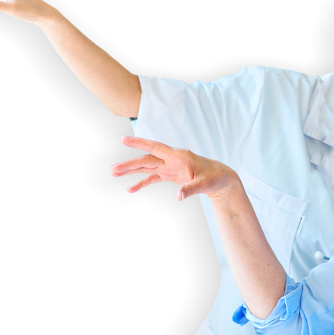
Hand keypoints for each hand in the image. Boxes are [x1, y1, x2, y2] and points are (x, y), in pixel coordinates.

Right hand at [110, 135, 236, 199]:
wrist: (221, 179)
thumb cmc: (214, 178)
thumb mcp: (205, 184)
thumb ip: (191, 189)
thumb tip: (178, 196)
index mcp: (178, 156)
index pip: (155, 147)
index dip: (139, 143)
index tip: (123, 138)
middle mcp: (171, 159)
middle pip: (146, 159)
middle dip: (129, 164)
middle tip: (112, 170)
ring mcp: (169, 167)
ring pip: (147, 167)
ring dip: (131, 171)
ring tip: (114, 173)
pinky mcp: (170, 174)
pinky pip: (152, 178)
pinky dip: (141, 183)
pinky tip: (130, 189)